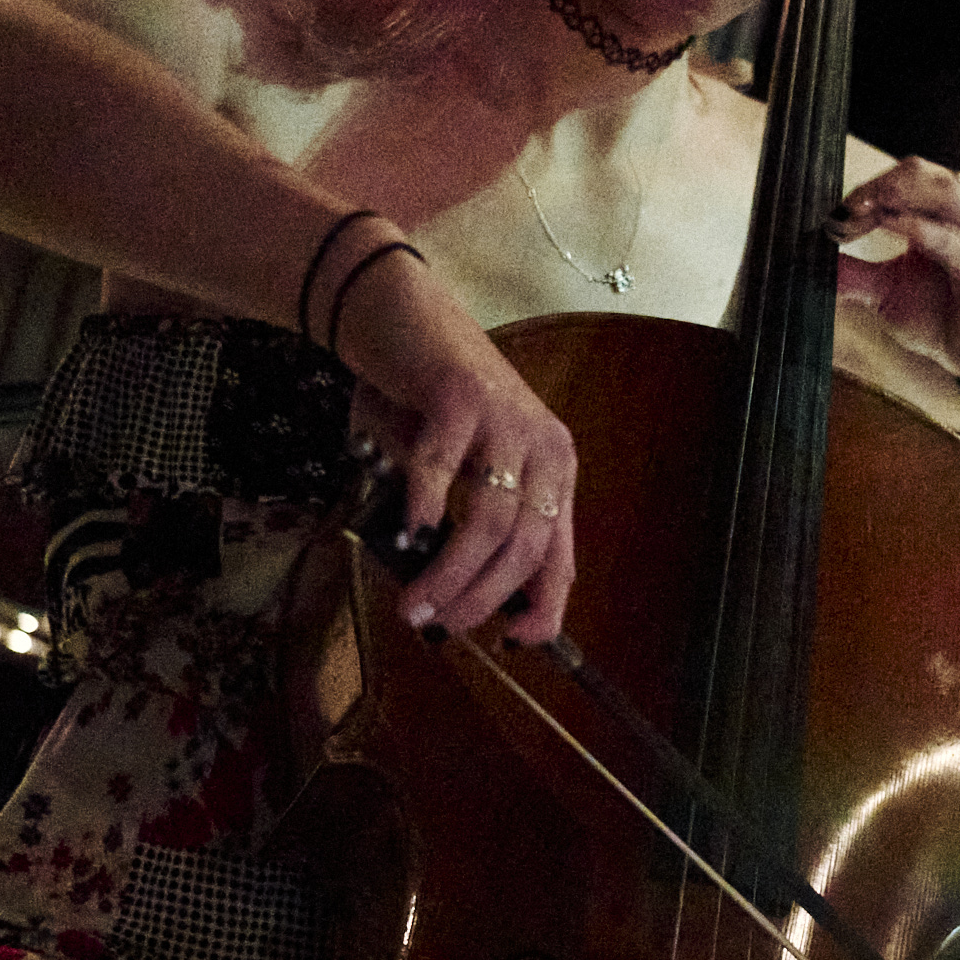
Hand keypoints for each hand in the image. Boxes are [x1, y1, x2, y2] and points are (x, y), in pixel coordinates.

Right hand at [328, 236, 579, 643]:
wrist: (398, 315)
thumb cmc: (423, 401)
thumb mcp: (459, 469)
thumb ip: (464, 522)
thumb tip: (450, 595)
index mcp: (553, 471)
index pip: (561, 555)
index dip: (543, 606)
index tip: (511, 644)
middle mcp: (544, 447)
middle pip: (528, 545)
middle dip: (483, 597)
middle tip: (438, 625)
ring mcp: (507, 420)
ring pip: (493, 519)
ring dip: (451, 569)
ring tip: (415, 601)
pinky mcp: (461, 395)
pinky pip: (445, 466)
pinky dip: (426, 506)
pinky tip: (407, 536)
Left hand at [836, 156, 959, 400]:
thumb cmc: (946, 319)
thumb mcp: (888, 292)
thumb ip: (853, 273)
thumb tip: (806, 260)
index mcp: (948, 210)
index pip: (901, 177)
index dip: (862, 190)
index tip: (831, 219)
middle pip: (920, 172)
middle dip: (875, 186)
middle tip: (842, 212)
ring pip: (945, 191)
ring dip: (896, 197)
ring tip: (860, 216)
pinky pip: (956, 241)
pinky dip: (922, 230)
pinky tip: (893, 228)